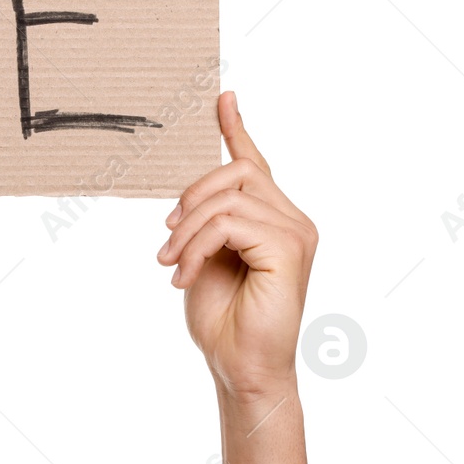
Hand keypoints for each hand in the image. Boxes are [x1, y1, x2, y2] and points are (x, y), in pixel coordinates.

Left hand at [157, 91, 316, 399]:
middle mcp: (293, 218)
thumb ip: (207, 221)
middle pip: (236, 171)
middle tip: (168, 243)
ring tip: (174, 265)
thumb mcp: (204, 257)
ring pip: (226, 198)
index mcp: (273, 218)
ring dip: (187, 232)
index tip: (221, 96)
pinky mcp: (289, 248)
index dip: (236, 127)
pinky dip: (196, 247)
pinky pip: (229, 223)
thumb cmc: (224, 318)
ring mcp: (296, 231)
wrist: (240, 366)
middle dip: (190, 200)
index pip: (254, 162)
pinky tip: (185, 276)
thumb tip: (187, 198)